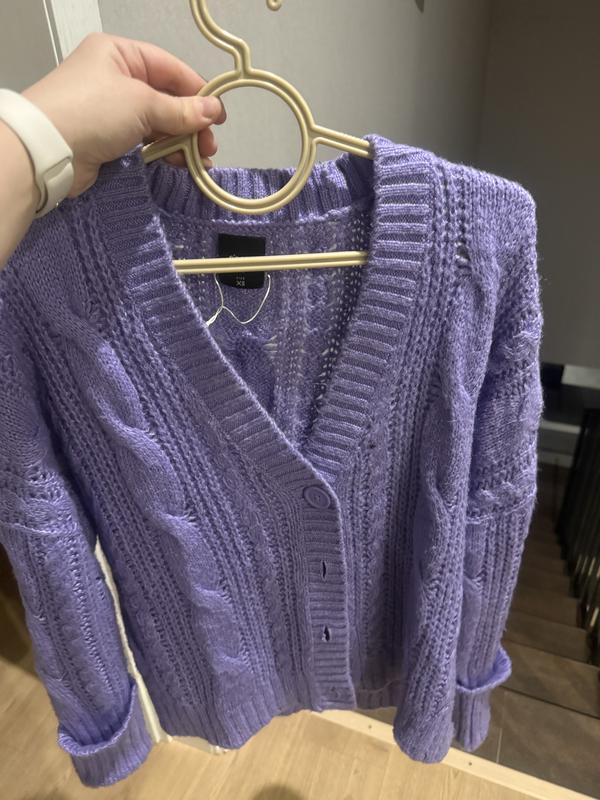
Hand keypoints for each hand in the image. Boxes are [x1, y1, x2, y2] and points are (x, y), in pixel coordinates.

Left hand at [21, 31, 226, 199]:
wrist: (47, 150)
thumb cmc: (94, 111)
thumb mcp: (142, 104)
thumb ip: (181, 110)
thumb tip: (214, 109)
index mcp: (120, 54)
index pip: (170, 69)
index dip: (198, 91)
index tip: (218, 117)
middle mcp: (116, 77)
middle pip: (166, 97)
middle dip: (191, 122)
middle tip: (210, 147)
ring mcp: (112, 109)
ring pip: (158, 122)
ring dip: (181, 140)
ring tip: (201, 160)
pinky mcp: (109, 137)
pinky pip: (145, 140)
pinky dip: (165, 151)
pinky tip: (180, 163)